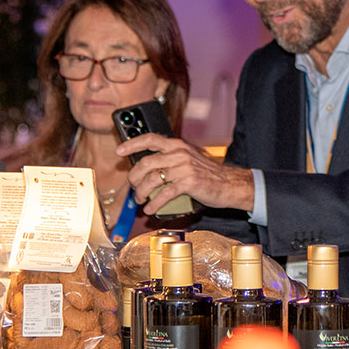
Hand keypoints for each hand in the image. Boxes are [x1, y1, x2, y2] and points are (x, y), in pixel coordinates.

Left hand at [118, 133, 254, 214]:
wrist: (229, 184)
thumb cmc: (207, 174)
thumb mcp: (188, 159)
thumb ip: (170, 158)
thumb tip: (146, 168)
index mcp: (178, 145)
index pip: (150, 139)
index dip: (132, 144)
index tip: (119, 151)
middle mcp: (179, 153)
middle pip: (145, 163)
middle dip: (134, 178)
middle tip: (133, 187)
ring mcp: (184, 168)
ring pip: (152, 179)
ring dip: (141, 192)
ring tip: (140, 200)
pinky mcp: (188, 183)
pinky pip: (164, 194)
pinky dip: (154, 204)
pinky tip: (151, 209)